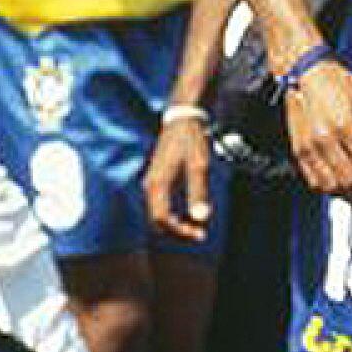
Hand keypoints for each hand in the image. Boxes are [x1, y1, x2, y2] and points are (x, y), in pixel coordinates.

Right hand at [142, 117, 213, 241]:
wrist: (184, 116)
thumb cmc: (191, 138)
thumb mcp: (199, 164)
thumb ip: (198, 191)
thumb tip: (201, 218)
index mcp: (156, 184)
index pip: (161, 219)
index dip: (179, 232)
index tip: (199, 235)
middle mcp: (150, 185)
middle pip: (157, 220)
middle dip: (177, 232)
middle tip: (200, 235)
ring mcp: (153, 182)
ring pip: (159, 213)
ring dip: (176, 224)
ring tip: (197, 229)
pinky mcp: (159, 179)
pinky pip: (162, 205)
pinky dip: (175, 214)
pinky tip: (192, 214)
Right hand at [286, 60, 351, 209]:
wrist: (306, 72)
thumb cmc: (340, 83)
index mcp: (346, 126)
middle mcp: (325, 140)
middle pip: (351, 182)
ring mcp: (309, 148)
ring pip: (332, 187)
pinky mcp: (298, 152)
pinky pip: (314, 182)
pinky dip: (332, 192)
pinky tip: (346, 192)